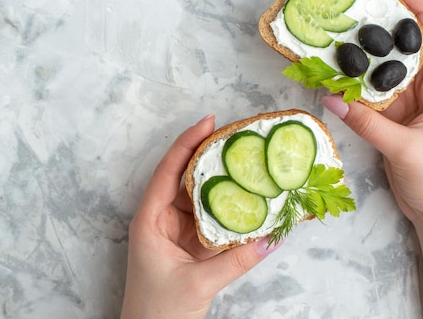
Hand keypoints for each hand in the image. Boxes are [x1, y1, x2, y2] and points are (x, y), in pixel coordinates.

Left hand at [121, 115, 280, 318]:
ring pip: (199, 197)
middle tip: (235, 135)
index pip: (168, 172)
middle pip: (184, 178)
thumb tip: (273, 238)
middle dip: (208, 155)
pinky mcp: (188, 245)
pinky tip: (247, 199)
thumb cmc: (158, 312)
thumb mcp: (198, 284)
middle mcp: (160, 220)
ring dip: (221, 182)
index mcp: (149, 221)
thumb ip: (236, 261)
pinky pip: (209, 219)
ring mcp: (174, 232)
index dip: (187, 143)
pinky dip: (227, 209)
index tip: (209, 121)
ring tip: (246, 161)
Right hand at [322, 0, 422, 317]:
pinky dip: (354, 92)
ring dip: (363, 63)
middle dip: (384, 32)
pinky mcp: (391, 124)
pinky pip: (370, 101)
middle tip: (356, 14)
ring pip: (383, 77)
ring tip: (339, 43)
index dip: (420, 11)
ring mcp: (408, 108)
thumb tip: (330, 99)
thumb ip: (366, 122)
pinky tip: (335, 81)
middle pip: (405, 53)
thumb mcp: (404, 146)